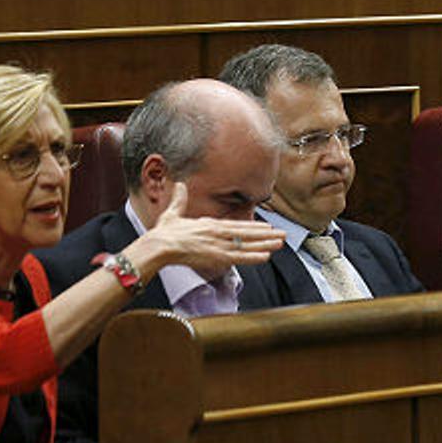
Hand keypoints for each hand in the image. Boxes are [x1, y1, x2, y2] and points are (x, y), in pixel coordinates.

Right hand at [139, 183, 286, 276]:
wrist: (158, 245)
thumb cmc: (163, 233)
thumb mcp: (172, 214)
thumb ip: (179, 200)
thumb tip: (179, 185)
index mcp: (209, 224)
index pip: (237, 226)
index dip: (254, 227)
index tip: (267, 228)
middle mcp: (217, 233)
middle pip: (247, 233)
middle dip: (266, 234)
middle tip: (283, 234)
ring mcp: (218, 244)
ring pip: (247, 244)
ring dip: (265, 244)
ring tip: (280, 244)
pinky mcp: (216, 256)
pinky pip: (239, 257)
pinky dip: (253, 257)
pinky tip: (266, 257)